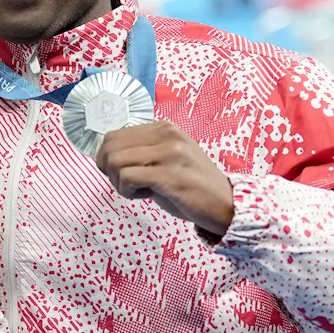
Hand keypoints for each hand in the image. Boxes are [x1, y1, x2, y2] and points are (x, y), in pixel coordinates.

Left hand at [94, 121, 234, 238]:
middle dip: (109, 170)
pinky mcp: (169, 174)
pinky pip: (127, 177)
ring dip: (119, 182)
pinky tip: (145, 196)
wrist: (226, 204)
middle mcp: (166, 134)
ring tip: (138, 190)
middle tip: (126, 184)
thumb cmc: (192, 185)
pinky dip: (128, 191)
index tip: (122, 174)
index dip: (108, 158)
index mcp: (164, 128)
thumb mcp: (167, 158)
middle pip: (110, 147)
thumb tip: (107, 156)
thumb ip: (142, 151)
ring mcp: (169, 153)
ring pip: (115, 161)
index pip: (114, 136)